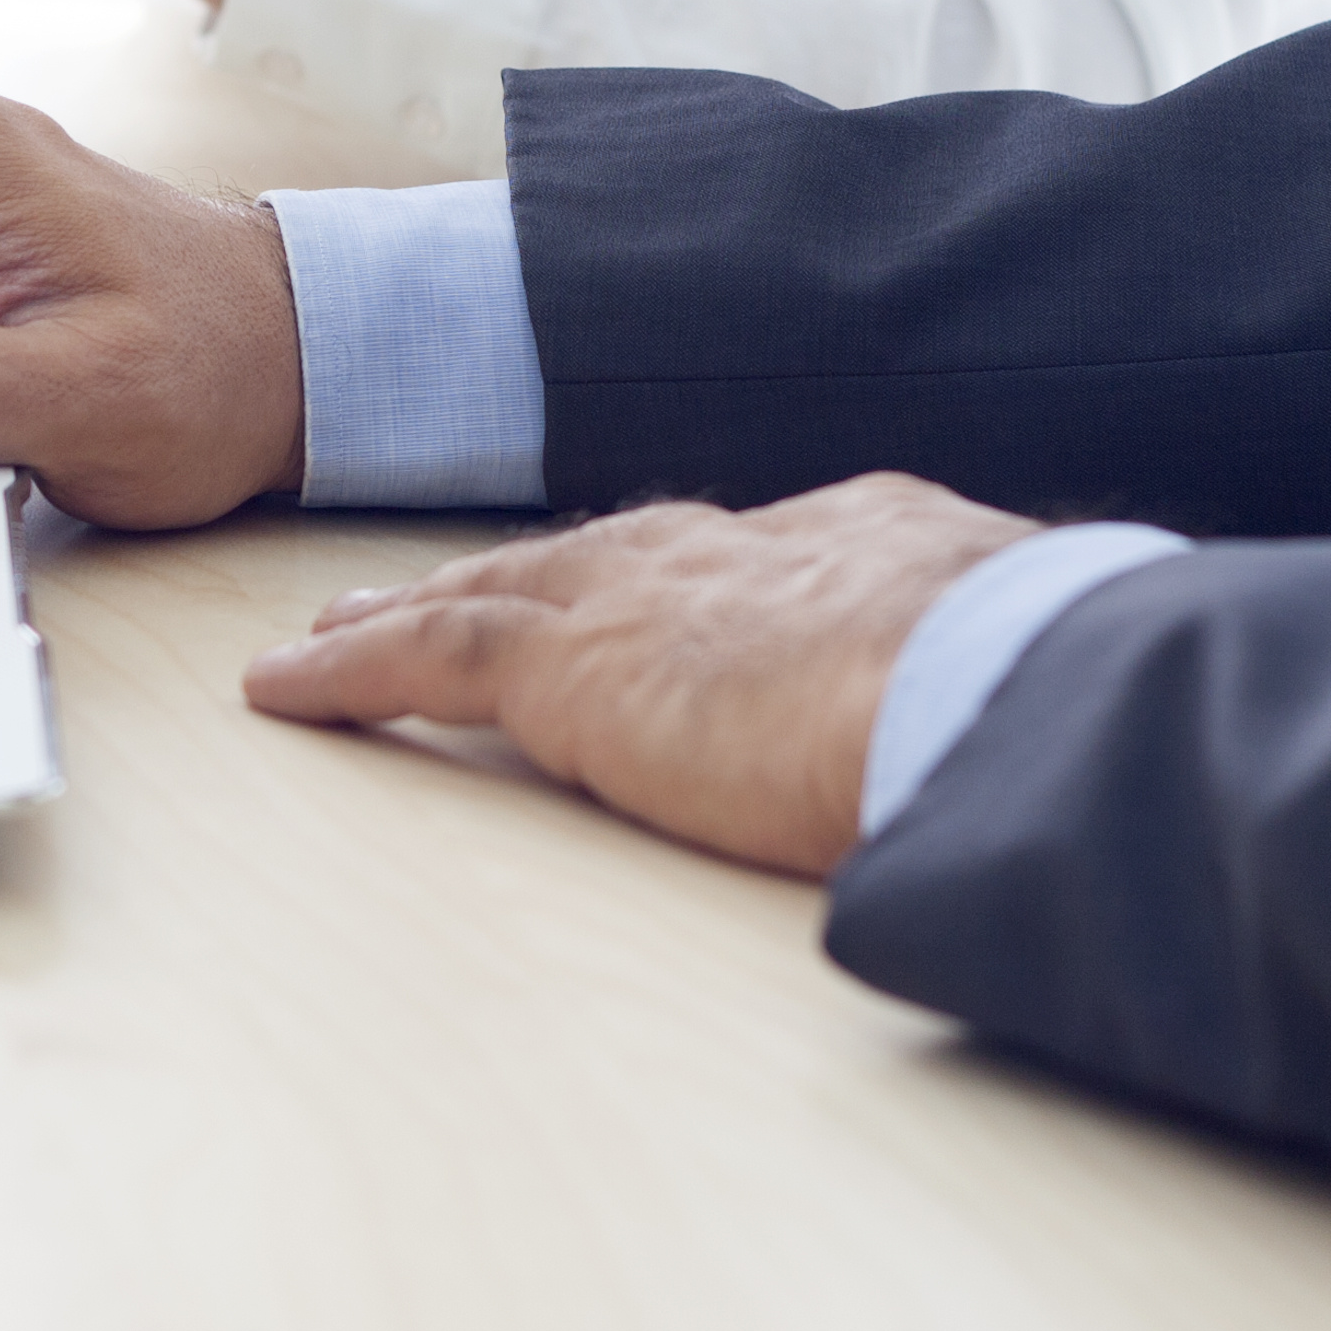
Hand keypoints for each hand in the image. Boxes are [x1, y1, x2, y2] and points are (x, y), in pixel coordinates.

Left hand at [241, 480, 1041, 877]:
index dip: (681, 586)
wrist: (995, 690)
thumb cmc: (1046, 719)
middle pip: (603, 555)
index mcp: (869, 552)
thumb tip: (1015, 781)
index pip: (748, 563)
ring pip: (496, 592)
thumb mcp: (1030, 699)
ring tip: (336, 634)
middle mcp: (748, 549)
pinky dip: (351, 669)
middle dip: (523, 576)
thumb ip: (989, 723)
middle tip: (450, 593)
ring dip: (411, 614)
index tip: (656, 609)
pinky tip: (285, 687)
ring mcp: (656, 596)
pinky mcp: (574, 662)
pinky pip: (429, 654)